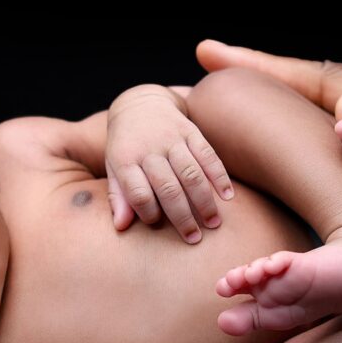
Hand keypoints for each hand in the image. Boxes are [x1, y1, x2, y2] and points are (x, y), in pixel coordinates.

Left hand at [104, 85, 234, 241]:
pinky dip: (219, 176)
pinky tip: (228, 196)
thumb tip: (120, 227)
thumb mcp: (114, 168)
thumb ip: (118, 197)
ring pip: (191, 174)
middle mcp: (150, 149)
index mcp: (126, 159)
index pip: (138, 193)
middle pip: (168, 188)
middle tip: (194, 238)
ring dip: (204, 201)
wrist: (140, 104)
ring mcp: (172, 139)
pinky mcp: (191, 131)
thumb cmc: (126, 146)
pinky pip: (208, 155)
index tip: (157, 224)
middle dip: (183, 216)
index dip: (148, 212)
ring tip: (213, 223)